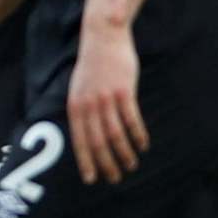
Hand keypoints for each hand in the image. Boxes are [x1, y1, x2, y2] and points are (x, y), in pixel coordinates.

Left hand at [66, 22, 146, 184]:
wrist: (103, 37)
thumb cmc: (92, 66)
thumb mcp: (78, 89)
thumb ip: (82, 110)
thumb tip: (88, 134)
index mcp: (74, 106)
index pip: (78, 141)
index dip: (85, 162)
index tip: (91, 179)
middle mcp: (88, 105)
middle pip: (97, 142)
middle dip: (106, 164)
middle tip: (115, 178)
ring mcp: (105, 99)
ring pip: (115, 134)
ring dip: (124, 153)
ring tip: (131, 165)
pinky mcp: (123, 91)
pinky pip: (131, 119)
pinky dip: (137, 135)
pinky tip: (143, 145)